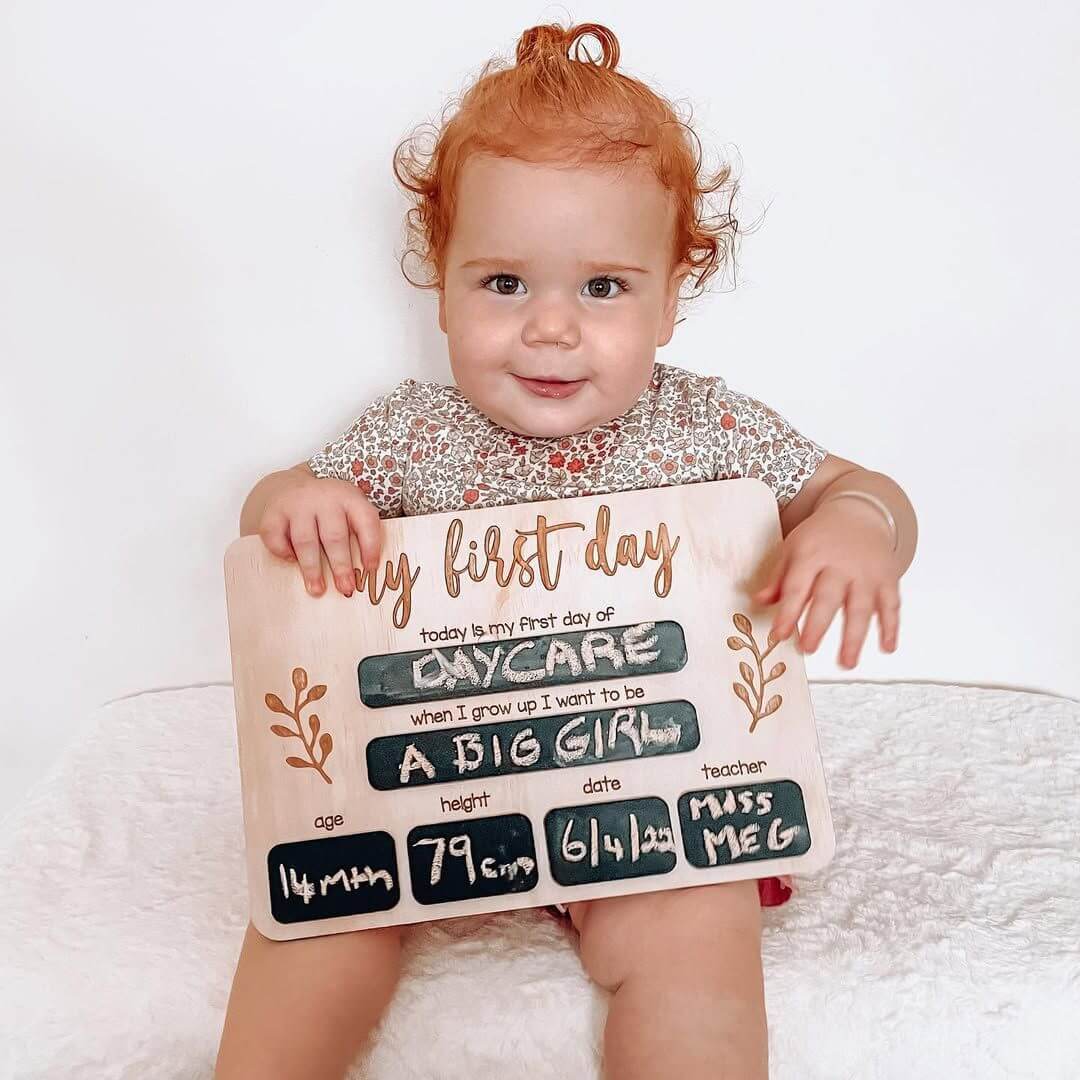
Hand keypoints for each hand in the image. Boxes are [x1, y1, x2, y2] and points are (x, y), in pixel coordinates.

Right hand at [258, 473, 383, 596]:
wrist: (294, 487)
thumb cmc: (329, 508)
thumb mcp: (349, 511)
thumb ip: (359, 534)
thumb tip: (365, 573)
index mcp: (349, 497)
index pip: (366, 520)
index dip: (371, 546)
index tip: (370, 569)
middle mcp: (324, 497)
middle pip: (334, 535)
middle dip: (341, 565)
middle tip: (345, 588)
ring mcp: (297, 503)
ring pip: (305, 540)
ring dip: (312, 568)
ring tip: (317, 589)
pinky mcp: (273, 511)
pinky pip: (275, 536)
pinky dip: (283, 552)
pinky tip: (292, 560)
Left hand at [753, 497, 900, 667]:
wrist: (858, 513)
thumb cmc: (820, 537)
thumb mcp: (794, 549)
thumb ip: (778, 578)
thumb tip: (758, 602)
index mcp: (811, 555)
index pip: (797, 586)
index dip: (788, 612)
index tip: (779, 635)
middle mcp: (840, 564)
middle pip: (828, 598)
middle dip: (817, 625)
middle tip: (807, 649)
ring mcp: (866, 572)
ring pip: (861, 606)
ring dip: (855, 636)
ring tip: (846, 663)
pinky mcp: (888, 577)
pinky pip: (891, 604)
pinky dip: (891, 626)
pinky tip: (887, 648)